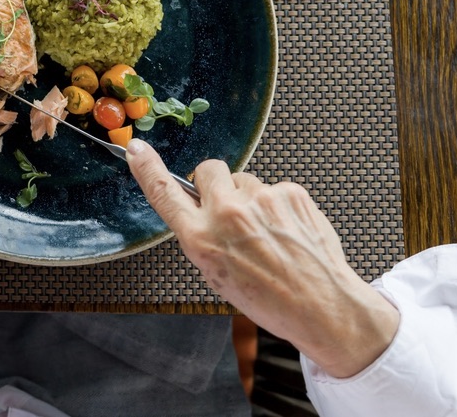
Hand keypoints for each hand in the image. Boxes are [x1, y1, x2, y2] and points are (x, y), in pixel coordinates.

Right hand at [125, 140, 398, 378]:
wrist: (320, 305)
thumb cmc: (269, 299)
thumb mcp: (217, 275)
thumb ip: (204, 237)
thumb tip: (204, 209)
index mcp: (201, 239)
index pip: (164, 193)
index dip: (147, 169)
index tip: (136, 150)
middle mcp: (227, 213)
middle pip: (207, 169)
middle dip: (214, 184)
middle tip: (229, 209)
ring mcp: (261, 199)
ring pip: (245, 180)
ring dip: (250, 198)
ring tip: (268, 233)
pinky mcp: (290, 192)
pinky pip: (275, 189)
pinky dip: (279, 206)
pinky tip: (288, 232)